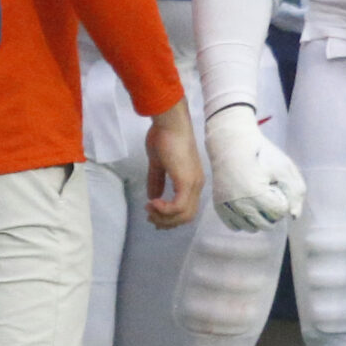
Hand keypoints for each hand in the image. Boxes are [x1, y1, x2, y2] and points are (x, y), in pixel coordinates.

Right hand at [142, 102, 204, 227]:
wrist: (170, 123)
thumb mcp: (158, 164)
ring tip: (149, 209)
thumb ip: (156, 181)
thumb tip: (153, 197)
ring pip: (183, 215)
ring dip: (164, 217)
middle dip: (166, 222)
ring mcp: (193, 184)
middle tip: (149, 217)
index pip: (186, 209)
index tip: (153, 215)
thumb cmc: (164, 138)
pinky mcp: (186, 182)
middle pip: (186, 217)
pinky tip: (152, 203)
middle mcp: (196, 185)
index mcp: (191, 180)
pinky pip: (178, 207)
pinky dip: (164, 210)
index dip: (170, 217)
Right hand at [203, 102, 301, 230]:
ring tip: (259, 202)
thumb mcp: (284, 167)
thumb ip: (296, 192)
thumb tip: (294, 216)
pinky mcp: (218, 206)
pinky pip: (235, 227)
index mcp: (256, 194)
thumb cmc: (261, 154)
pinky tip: (248, 208)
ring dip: (259, 219)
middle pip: (266, 224)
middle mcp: (240, 204)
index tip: (277, 188)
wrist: (231, 144)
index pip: (279, 213)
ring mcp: (227, 206)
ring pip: (251, 228)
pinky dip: (243, 221)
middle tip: (269, 195)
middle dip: (273, 212)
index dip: (283, 201)